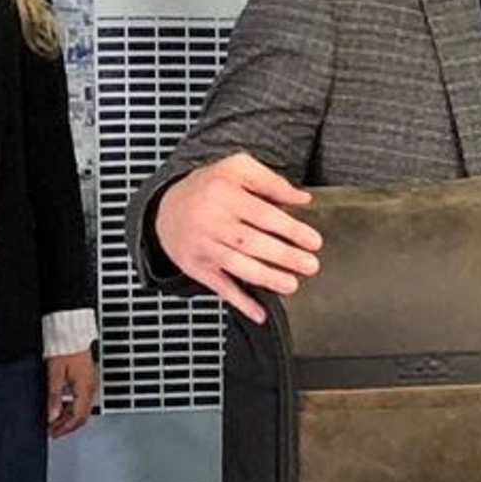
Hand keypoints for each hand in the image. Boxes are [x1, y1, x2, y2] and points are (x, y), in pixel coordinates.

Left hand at [45, 349, 99, 438]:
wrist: (72, 336)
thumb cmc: (64, 350)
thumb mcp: (55, 374)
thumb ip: (54, 397)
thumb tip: (52, 415)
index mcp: (84, 389)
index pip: (77, 417)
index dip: (65, 428)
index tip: (53, 433)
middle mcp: (90, 389)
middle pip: (82, 416)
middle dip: (67, 426)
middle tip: (54, 431)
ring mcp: (89, 385)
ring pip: (82, 410)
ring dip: (69, 419)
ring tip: (55, 422)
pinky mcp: (86, 380)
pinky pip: (82, 401)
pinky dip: (71, 409)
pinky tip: (61, 409)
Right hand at [152, 153, 320, 321]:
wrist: (166, 207)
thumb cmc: (208, 187)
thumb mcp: (237, 169)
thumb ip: (271, 181)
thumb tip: (303, 198)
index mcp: (224, 193)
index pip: (264, 214)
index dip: (291, 229)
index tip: (313, 241)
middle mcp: (211, 220)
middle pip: (252, 242)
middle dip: (284, 256)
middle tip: (310, 265)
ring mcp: (203, 246)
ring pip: (237, 265)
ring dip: (266, 278)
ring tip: (291, 285)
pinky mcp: (196, 267)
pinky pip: (219, 286)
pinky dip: (240, 301)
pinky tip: (259, 312)